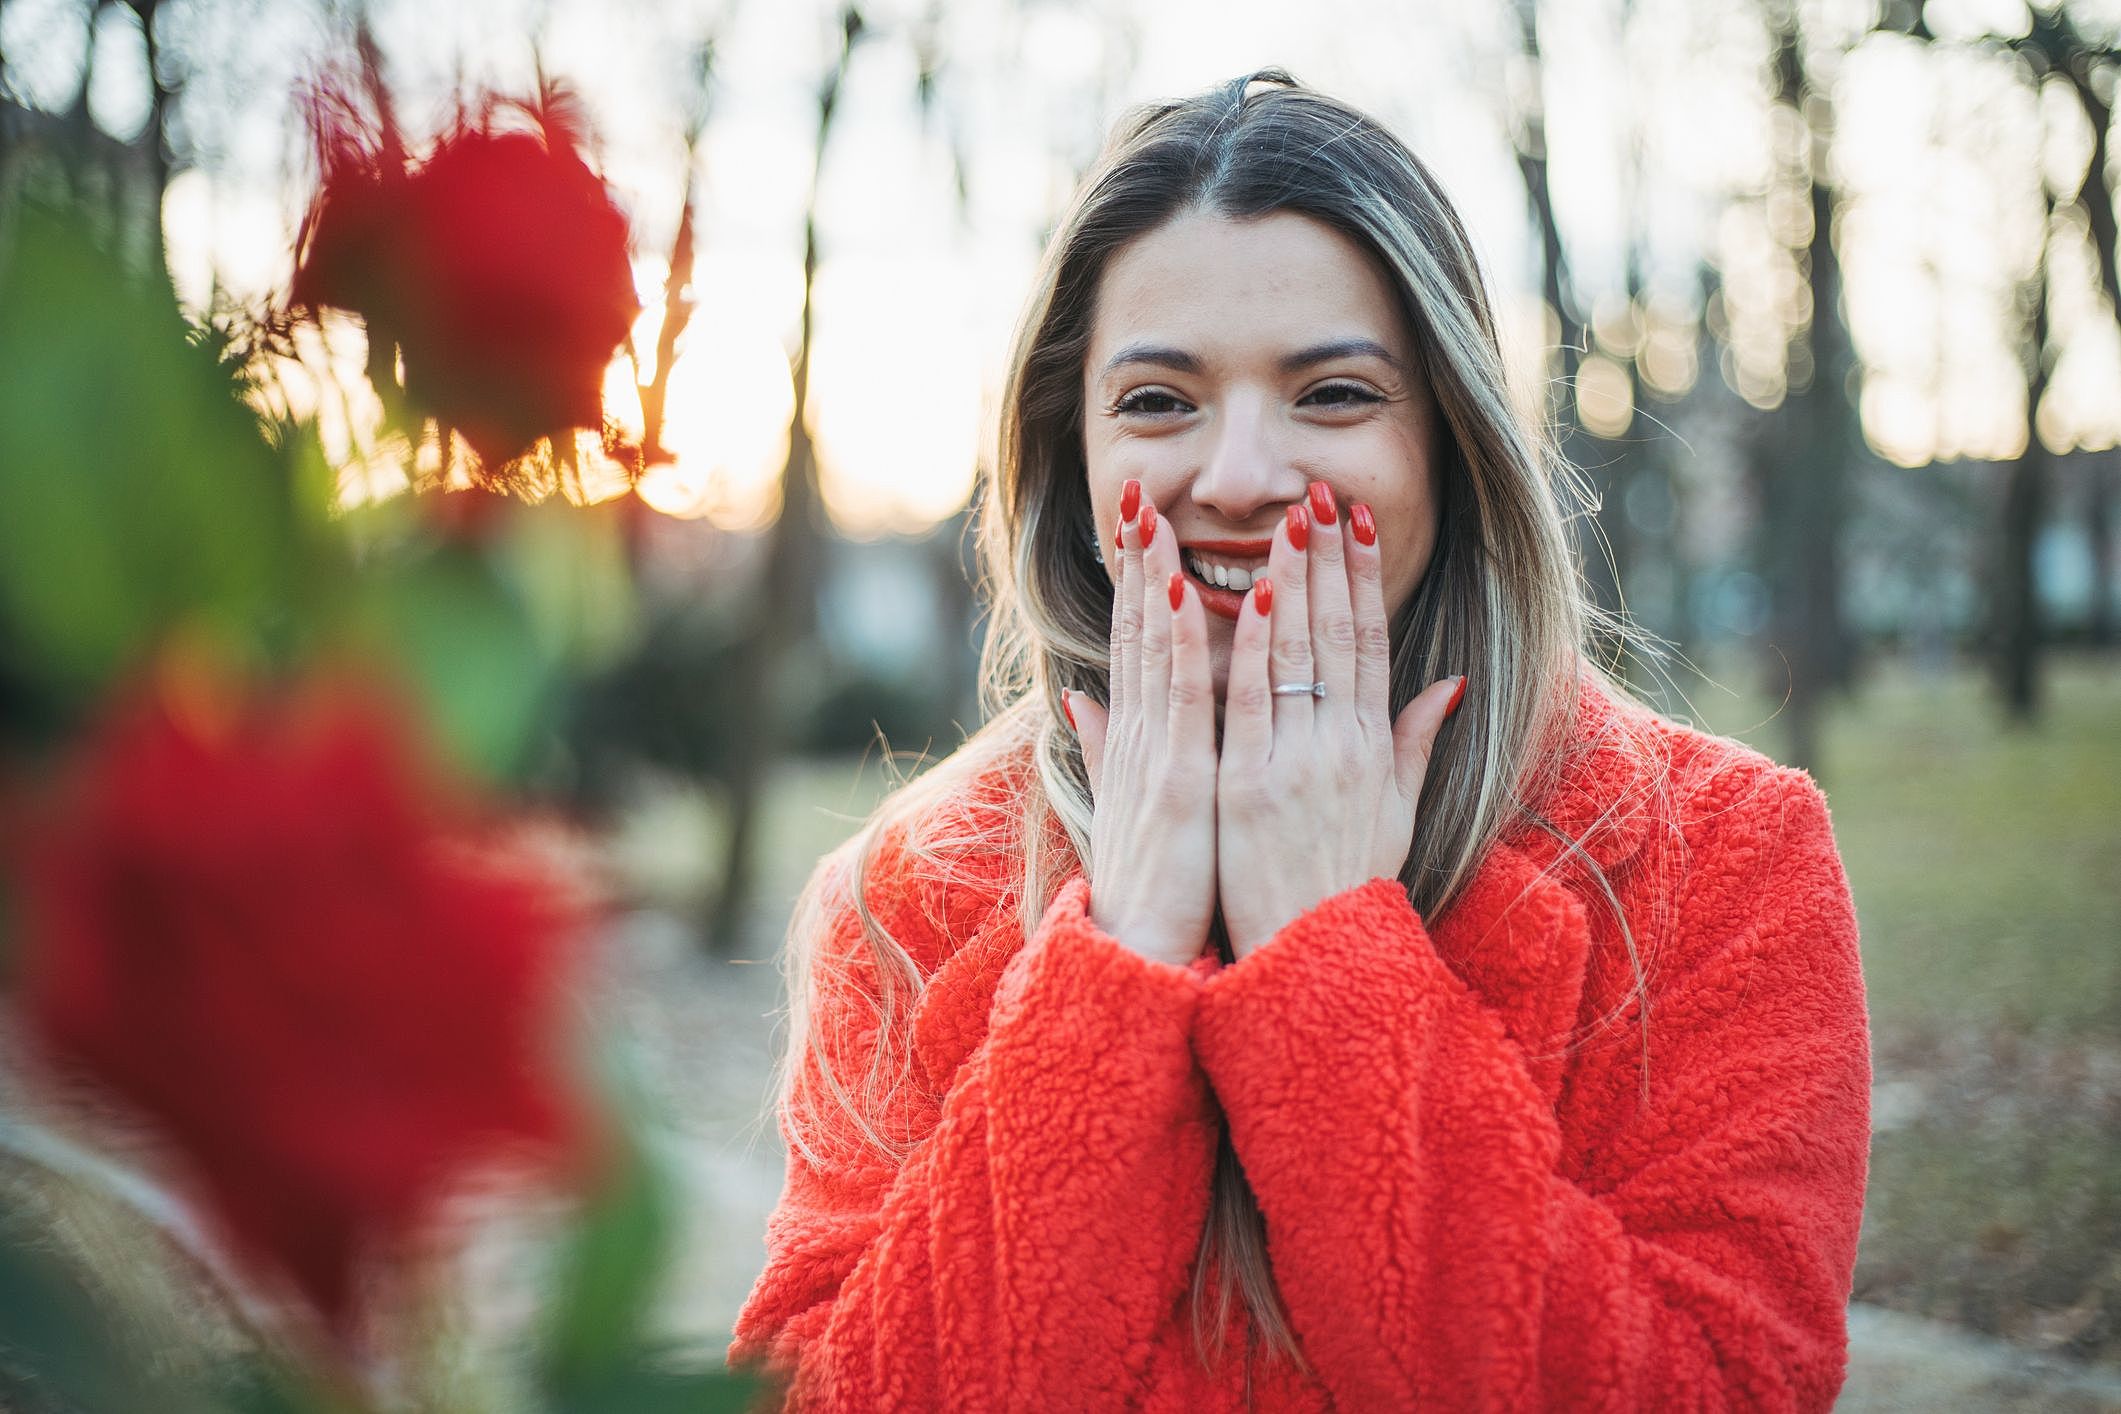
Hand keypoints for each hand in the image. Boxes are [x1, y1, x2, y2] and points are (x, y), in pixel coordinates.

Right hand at [1065, 479, 1218, 969]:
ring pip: (1156, 648)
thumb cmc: (1150, 887)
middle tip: (1137, 491)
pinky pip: (1185, 695)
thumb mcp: (1123, 807)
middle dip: (1136, 560)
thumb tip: (1078, 699)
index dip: (1134, 582)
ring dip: (1157, 577)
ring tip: (1156, 514)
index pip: (1134, 645)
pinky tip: (1190, 589)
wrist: (1142, 955)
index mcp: (1132, 741)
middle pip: (1136, 631)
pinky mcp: (1180, 778)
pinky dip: (1187, 640)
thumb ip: (1104, 748)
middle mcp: (1135, 736)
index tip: (1138, 526)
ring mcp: (1154, 754)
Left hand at [1215, 482, 1463, 960]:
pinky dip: (1252, 648)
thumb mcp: (1396, 810)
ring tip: (1287, 520)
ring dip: (1292, 581)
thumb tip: (1450, 683)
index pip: (1370, 641)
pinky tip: (1254, 596)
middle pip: (1336, 634)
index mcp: (1372, 745)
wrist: (1315, 954)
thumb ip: (1414, 741)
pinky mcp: (1249, 785)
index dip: (1362, 578)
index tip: (1354, 522)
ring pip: (1296, 654)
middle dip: (1328, 559)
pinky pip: (1250, 702)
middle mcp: (1341, 745)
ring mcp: (1296, 762)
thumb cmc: (1347, 882)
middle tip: (1320, 493)